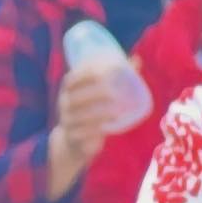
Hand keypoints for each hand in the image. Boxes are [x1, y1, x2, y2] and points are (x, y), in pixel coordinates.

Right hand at [40, 56, 133, 197]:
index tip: (102, 71)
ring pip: (81, 116)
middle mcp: (64, 105)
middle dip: (94, 93)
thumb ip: (113, 78)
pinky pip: (83, 133)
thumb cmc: (89, 111)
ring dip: (99, 113)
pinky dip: (96, 129)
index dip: (84, 74)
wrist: (73, 142)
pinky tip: (109, 126)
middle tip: (114, 92)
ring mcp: (68, 122)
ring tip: (117, 111)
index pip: (71, 80)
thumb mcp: (95, 95)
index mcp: (68, 91)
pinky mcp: (74, 137)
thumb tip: (136, 60)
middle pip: (76, 98)